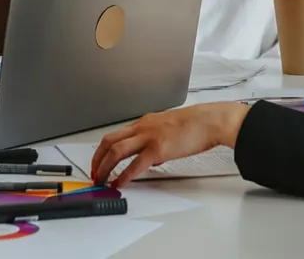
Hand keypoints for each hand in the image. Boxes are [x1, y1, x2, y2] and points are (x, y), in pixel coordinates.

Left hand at [90, 102, 248, 187]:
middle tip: (94, 172)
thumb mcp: (168, 128)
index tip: (99, 161)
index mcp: (145, 122)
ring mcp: (149, 137)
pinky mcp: (158, 149)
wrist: (209, 121)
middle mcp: (142, 127)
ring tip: (101, 179)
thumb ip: (155, 140)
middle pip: (109, 141)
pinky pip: (135, 164)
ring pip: (116, 151)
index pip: (116, 135)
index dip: (103, 150)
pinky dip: (124, 175)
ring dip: (105, 167)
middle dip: (97, 159)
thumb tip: (148, 158)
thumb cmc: (195, 124)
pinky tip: (120, 183)